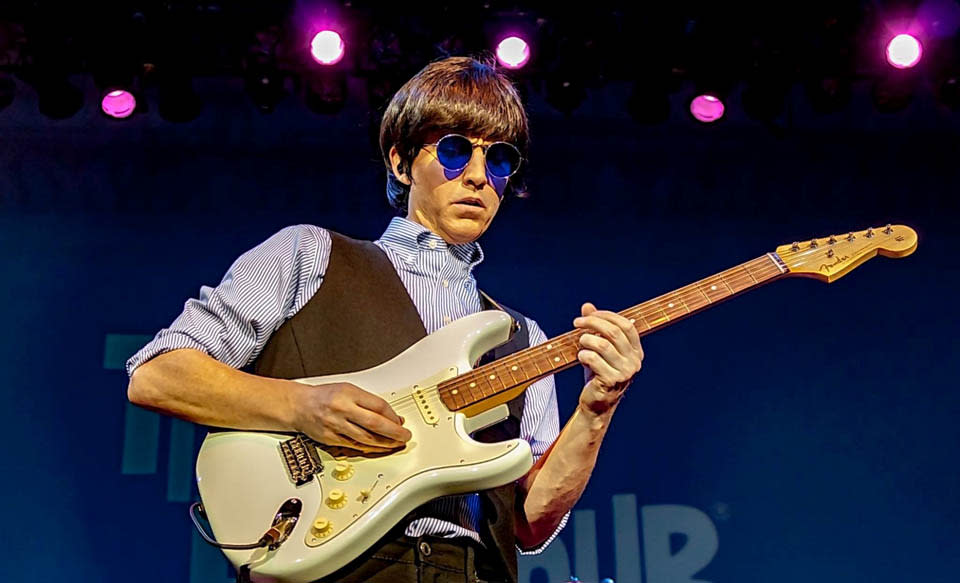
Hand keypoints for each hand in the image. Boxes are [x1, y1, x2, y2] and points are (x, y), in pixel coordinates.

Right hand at [291, 382, 411, 452]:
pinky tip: (378, 448)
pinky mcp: (331, 439)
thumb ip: (369, 402)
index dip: (393, 417)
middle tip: (405, 436)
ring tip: (395, 444)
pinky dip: (369, 448)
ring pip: (366, 439)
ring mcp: (336, 425)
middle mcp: (343, 409)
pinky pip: (355, 446)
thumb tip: (391, 417)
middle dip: (394, 433)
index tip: (401, 422)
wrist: (298, 405)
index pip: (379, 406)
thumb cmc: (325, 396)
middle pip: (375, 424)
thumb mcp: (348, 390)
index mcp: (349, 393)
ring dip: (384, 444)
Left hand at [574, 302, 643, 415]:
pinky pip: (594, 359)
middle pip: (613, 332)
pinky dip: (583, 355)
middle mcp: (634, 361)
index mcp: (636, 351)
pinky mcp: (612, 381)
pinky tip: (581, 357)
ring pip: (602, 345)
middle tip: (577, 323)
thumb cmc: (599, 373)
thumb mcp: (598, 348)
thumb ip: (595, 327)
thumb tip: (587, 306)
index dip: (607, 316)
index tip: (589, 314)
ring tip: (580, 343)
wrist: (597, 403)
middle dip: (592, 323)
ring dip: (586, 340)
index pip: (626, 325)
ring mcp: (625, 372)